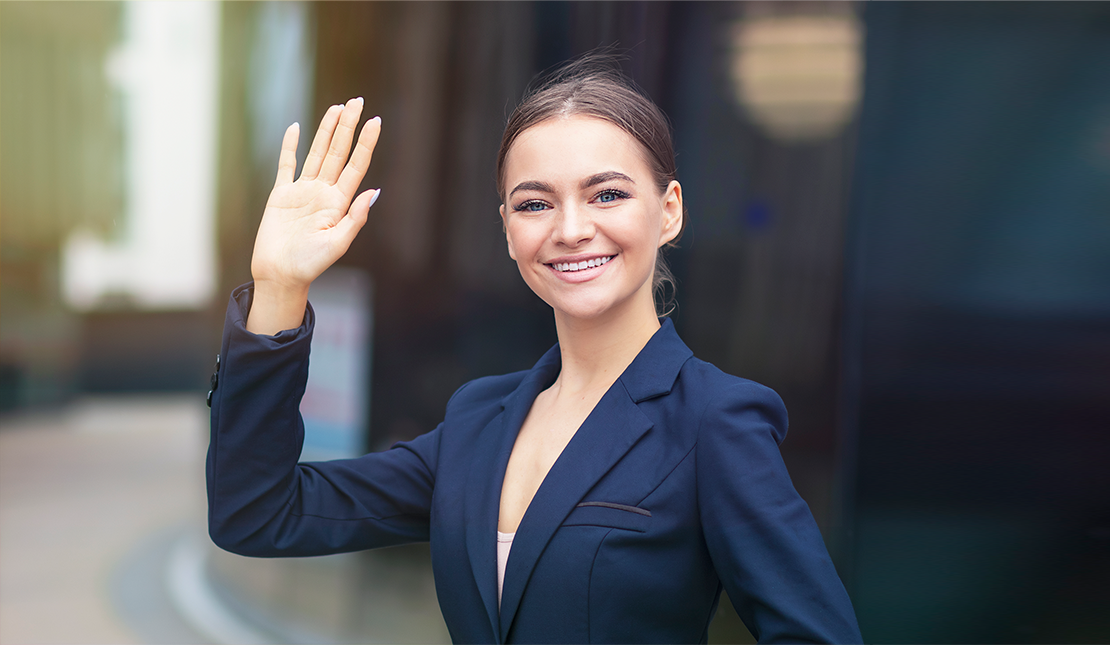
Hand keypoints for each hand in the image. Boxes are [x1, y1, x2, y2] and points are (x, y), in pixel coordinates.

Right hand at [247, 98, 380, 334]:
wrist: (280, 275)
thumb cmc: (309, 265)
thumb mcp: (337, 244)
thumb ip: (355, 218)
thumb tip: (374, 191)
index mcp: (339, 203)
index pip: (356, 166)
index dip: (365, 143)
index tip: (375, 121)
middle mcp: (324, 193)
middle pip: (338, 152)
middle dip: (348, 127)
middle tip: (357, 101)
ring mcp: (302, 192)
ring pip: (317, 153)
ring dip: (327, 130)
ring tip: (337, 108)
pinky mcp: (281, 195)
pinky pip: (286, 165)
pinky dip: (290, 146)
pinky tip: (296, 128)